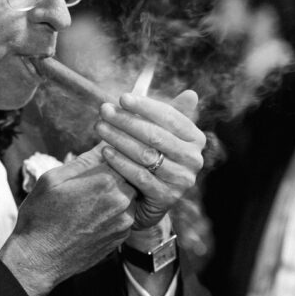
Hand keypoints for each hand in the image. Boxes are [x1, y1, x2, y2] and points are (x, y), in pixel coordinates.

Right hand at [0, 143, 135, 295]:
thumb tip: (104, 143)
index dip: (112, 152)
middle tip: (93, 177)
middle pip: (130, 175)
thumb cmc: (40, 217)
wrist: (39, 260)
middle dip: (115, 173)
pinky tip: (91, 215)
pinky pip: (125, 215)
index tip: (101, 155)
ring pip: (129, 196)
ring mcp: (124, 222)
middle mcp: (122, 202)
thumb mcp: (53, 179)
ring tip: (89, 199)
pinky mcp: (122, 238)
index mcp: (105, 181)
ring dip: (116, 193)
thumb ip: (84, 160)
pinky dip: (114, 212)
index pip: (122, 155)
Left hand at [95, 89, 205, 230]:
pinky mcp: (166, 197)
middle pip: (155, 135)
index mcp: (195, 139)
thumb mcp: (161, 136)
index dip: (145, 106)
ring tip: (100, 127)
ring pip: (146, 154)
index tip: (122, 98)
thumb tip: (191, 93)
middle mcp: (194, 159)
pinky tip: (104, 151)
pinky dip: (120, 162)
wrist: (146, 202)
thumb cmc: (152, 159)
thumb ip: (169, 116)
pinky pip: (139, 175)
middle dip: (126, 120)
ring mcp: (182, 180)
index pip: (170, 117)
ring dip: (119, 138)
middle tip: (104, 110)